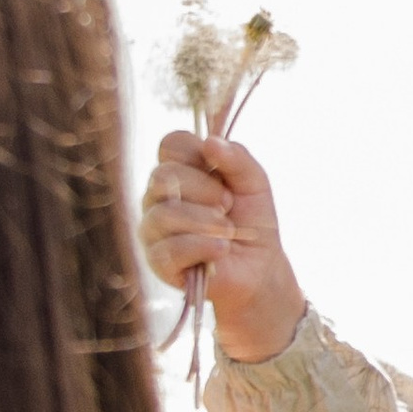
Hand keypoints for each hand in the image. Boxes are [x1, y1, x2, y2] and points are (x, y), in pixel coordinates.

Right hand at [139, 132, 306, 364]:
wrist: (260, 268)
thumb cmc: (252, 221)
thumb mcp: (254, 182)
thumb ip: (236, 157)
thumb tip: (210, 142)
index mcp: (179, 171)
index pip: (170, 144)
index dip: (197, 153)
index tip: (221, 172)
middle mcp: (158, 196)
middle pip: (163, 176)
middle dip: (205, 190)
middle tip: (228, 206)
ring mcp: (153, 229)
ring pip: (164, 214)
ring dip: (206, 222)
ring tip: (228, 231)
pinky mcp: (157, 262)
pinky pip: (169, 249)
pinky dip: (202, 247)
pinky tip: (221, 250)